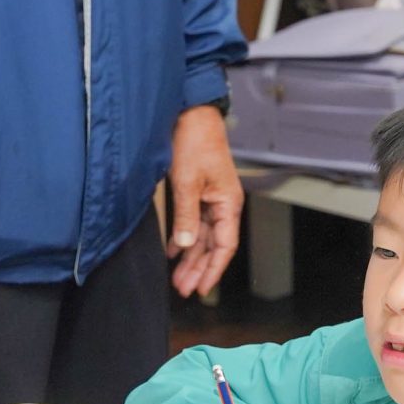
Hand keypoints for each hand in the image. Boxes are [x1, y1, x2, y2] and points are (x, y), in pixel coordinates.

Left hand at [167, 106, 243, 297]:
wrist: (191, 113)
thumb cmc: (195, 142)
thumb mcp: (187, 182)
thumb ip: (187, 216)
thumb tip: (187, 246)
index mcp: (229, 203)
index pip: (225, 245)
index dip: (213, 269)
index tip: (201, 288)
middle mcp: (223, 204)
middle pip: (214, 245)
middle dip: (199, 268)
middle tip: (184, 290)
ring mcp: (211, 198)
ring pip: (202, 236)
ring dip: (191, 257)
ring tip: (178, 278)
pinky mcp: (198, 191)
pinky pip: (194, 222)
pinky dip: (184, 238)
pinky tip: (174, 252)